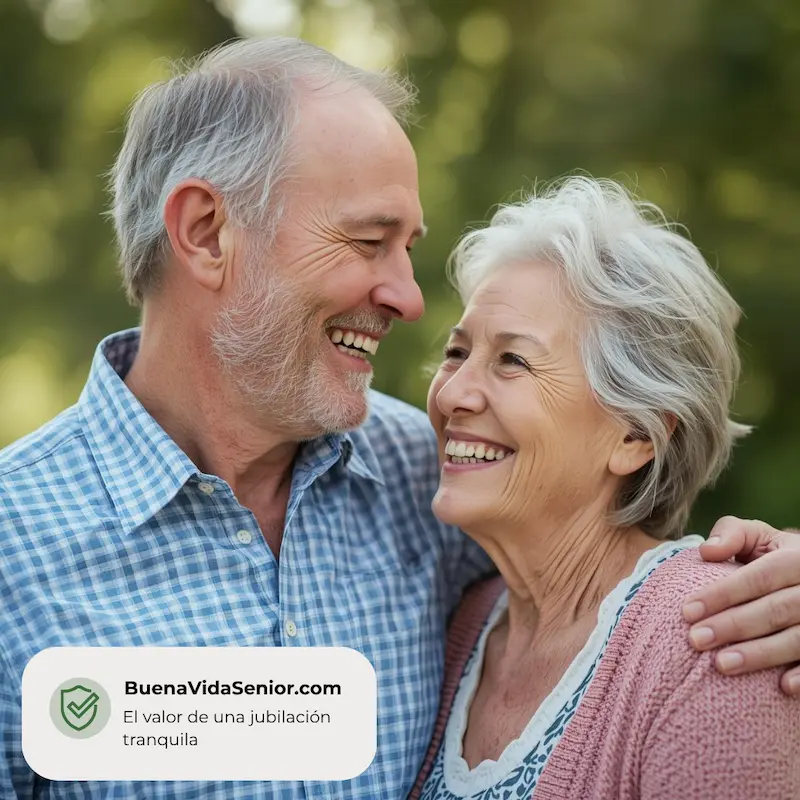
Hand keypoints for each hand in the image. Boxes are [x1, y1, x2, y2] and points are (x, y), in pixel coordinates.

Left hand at [682, 516, 799, 695]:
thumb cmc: (773, 556)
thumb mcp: (758, 537)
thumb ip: (732, 535)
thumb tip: (707, 551)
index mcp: (796, 557)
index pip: (759, 577)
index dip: (723, 594)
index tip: (687, 611)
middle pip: (776, 610)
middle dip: (733, 626)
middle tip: (696, 640)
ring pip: (798, 639)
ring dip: (761, 654)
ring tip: (721, 665)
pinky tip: (781, 688)